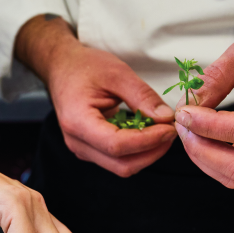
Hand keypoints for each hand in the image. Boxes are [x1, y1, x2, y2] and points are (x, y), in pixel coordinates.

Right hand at [15, 15, 176, 176]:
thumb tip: (166, 118)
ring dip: (147, 153)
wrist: (62, 68)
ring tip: (162, 130)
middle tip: (171, 131)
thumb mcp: (117, 73)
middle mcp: (77, 142)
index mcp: (78, 121)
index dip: (148, 141)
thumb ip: (142, 96)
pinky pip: (117, 159)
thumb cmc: (85, 67)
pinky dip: (138, 150)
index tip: (170, 128)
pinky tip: (148, 132)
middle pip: (121, 164)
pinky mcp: (90, 149)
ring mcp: (82, 149)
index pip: (117, 145)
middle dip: (152, 152)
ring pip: (121, 166)